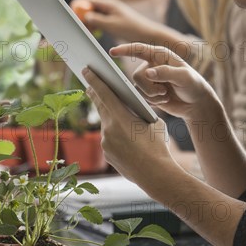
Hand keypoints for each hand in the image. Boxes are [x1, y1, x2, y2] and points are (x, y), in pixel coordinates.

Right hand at [75, 0, 150, 41]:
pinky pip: (98, 21)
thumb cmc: (131, 29)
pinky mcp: (111, 20)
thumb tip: (84, 16)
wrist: (146, 35)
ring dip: (87, 22)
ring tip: (87, 32)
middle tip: (75, 26)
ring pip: (92, 15)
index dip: (76, 6)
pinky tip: (94, 33)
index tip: (69, 15)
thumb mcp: (112, 25)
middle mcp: (108, 5)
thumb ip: (97, 20)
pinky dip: (94, 26)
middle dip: (80, 15)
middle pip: (87, 6)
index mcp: (108, 2)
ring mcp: (109, 12)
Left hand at [82, 67, 176, 193]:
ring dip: (109, 116)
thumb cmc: (158, 146)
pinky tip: (123, 136)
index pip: (104, 93)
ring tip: (115, 111)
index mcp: (121, 118)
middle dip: (95, 94)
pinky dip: (114, 134)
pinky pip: (109, 138)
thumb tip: (131, 109)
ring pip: (105, 123)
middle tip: (90, 84)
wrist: (155, 175)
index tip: (87, 70)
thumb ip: (139, 112)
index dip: (95, 80)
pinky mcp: (106, 153)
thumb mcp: (153, 122)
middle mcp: (108, 129)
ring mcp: (105, 142)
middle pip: (100, 106)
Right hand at [110, 43, 216, 121]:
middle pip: (137, 76)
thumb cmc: (194, 85)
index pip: (139, 49)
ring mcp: (148, 79)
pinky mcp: (147, 91)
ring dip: (152, 95)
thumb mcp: (184, 77)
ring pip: (137, 88)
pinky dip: (153, 102)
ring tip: (167, 95)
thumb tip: (148, 73)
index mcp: (160, 55)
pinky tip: (165, 99)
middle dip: (149, 88)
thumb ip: (166, 73)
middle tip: (165, 92)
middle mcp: (151, 64)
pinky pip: (141, 97)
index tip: (112, 51)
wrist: (195, 103)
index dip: (125, 50)